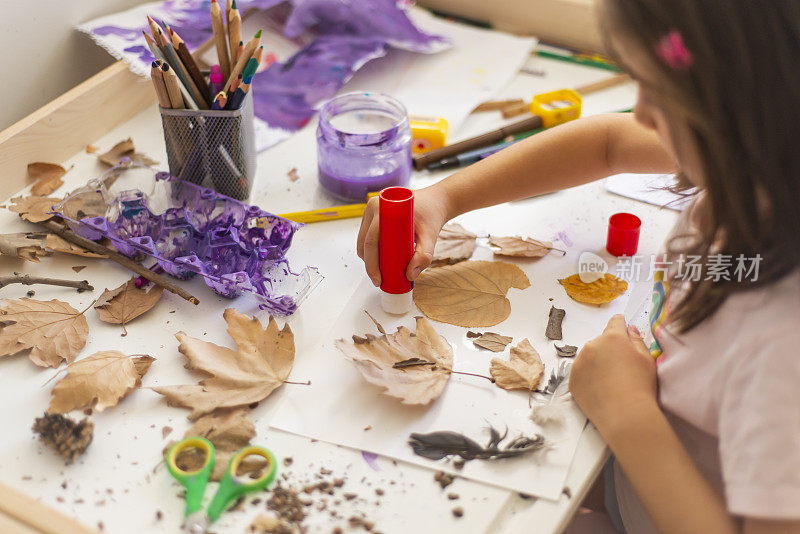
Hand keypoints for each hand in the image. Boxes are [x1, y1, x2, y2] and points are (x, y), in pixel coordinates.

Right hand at [356, 187, 450, 286]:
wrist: (435, 202)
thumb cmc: (431, 215)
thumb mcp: (430, 237)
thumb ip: (424, 256)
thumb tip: (410, 275)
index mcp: (382, 209)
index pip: (371, 241)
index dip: (371, 263)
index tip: (378, 279)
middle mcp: (373, 208)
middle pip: (364, 243)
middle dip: (369, 264)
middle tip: (381, 280)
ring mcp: (371, 212)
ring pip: (363, 241)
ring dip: (369, 258)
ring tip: (382, 272)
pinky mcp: (373, 217)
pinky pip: (366, 237)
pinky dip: (370, 251)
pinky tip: (378, 262)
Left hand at [569, 314, 658, 435]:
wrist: (624, 415)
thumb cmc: (640, 386)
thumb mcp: (646, 359)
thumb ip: (637, 340)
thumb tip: (629, 328)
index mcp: (612, 337)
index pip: (615, 322)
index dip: (620, 324)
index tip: (621, 326)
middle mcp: (592, 345)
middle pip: (601, 341)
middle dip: (609, 348)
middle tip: (621, 366)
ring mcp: (579, 362)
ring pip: (589, 356)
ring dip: (597, 362)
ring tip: (611, 380)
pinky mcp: (572, 379)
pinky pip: (581, 372)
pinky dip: (588, 376)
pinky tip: (601, 387)